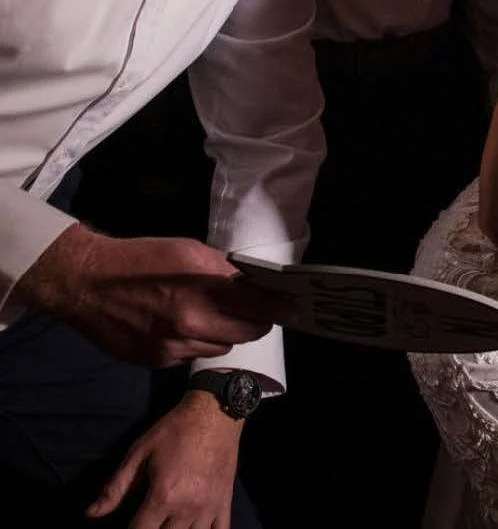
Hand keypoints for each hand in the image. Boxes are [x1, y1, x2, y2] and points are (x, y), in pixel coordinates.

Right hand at [14, 225, 277, 368]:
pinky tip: (184, 327)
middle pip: (247, 334)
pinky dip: (197, 344)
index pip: (258, 306)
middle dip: (257, 323)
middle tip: (259, 313)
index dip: (279, 307)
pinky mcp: (156, 363)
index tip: (293, 307)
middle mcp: (191, 321)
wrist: (87, 283)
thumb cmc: (142, 259)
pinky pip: (192, 356)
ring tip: (214, 317)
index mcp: (203, 286)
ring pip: (221, 348)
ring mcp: (172, 347)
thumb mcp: (189, 251)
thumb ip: (223, 270)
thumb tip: (252, 283)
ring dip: (225, 335)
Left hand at [88, 389, 241, 527]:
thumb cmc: (175, 429)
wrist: (215, 410)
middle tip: (148, 520)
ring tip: (167, 525)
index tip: (129, 526)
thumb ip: (115, 487)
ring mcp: (209, 507)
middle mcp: (186, 507)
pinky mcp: (224, 501)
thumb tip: (91, 514)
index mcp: (163, 496)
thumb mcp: (140, 452)